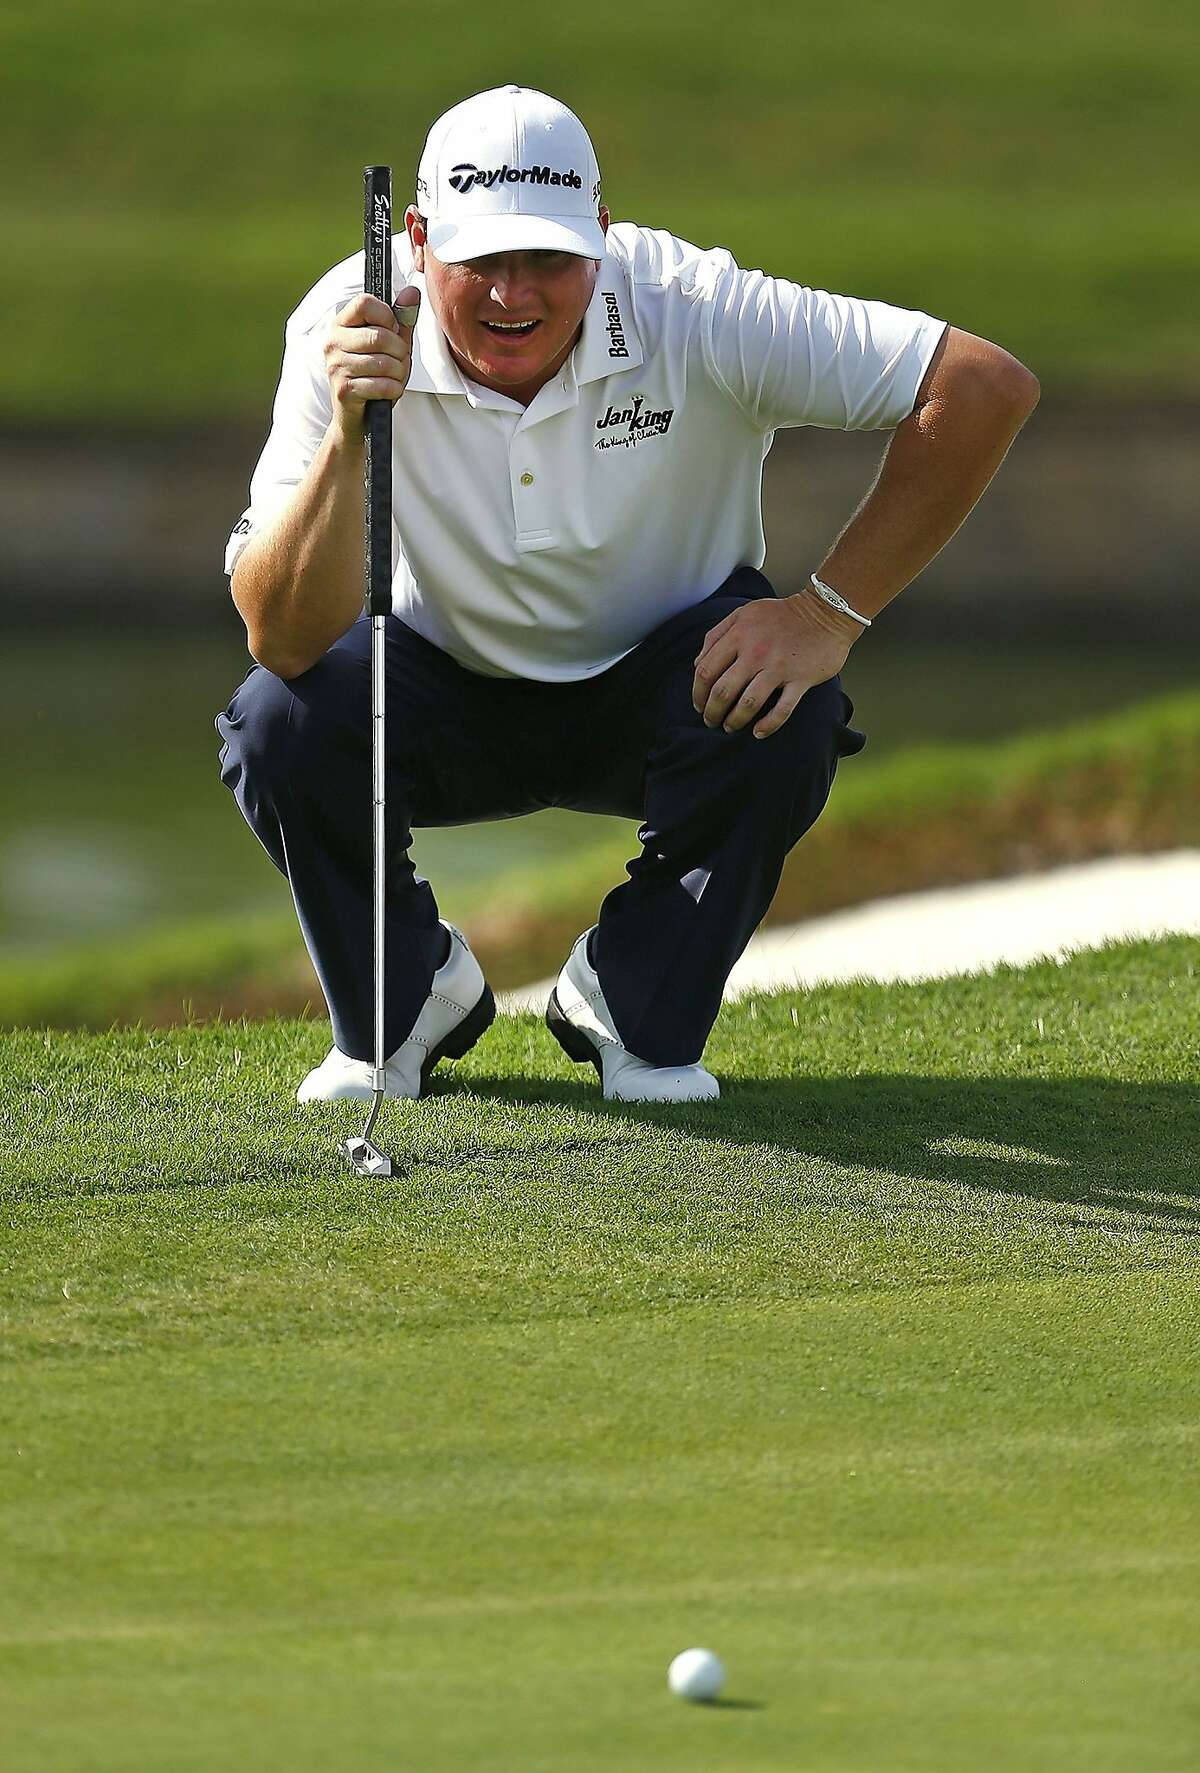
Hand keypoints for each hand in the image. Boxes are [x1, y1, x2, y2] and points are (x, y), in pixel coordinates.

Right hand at [325, 286, 420, 442]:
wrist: (358, 418)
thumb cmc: (374, 377)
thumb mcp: (391, 346)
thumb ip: (401, 320)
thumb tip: (412, 292)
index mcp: (342, 324)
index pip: (365, 303)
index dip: (388, 316)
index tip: (393, 331)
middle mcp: (333, 342)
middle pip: (380, 336)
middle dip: (400, 352)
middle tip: (399, 361)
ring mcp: (336, 366)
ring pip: (384, 363)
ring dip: (399, 374)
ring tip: (393, 378)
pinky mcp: (343, 389)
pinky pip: (382, 385)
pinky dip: (394, 390)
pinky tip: (388, 392)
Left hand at [692, 591, 861, 738]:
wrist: (826, 612)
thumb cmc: (781, 614)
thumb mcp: (743, 613)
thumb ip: (716, 634)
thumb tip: (697, 663)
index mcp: (739, 635)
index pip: (706, 671)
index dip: (698, 693)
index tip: (699, 704)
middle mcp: (755, 652)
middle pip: (722, 692)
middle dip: (712, 712)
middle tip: (711, 721)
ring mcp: (779, 667)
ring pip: (748, 704)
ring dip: (734, 721)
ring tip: (730, 727)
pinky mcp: (801, 679)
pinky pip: (782, 709)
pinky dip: (768, 725)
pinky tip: (758, 732)